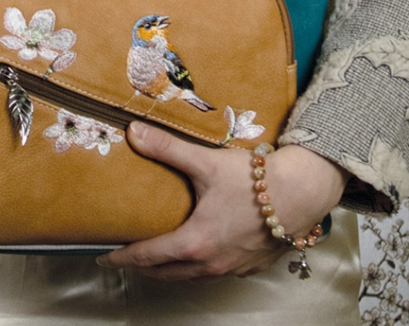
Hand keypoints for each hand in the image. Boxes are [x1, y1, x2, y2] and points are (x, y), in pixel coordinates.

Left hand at [96, 122, 349, 280]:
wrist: (303, 192)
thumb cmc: (256, 180)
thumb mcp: (206, 162)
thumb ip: (167, 148)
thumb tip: (133, 132)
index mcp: (195, 242)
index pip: (149, 256)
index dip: (124, 257)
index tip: (105, 258)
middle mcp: (212, 262)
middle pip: (168, 274)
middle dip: (144, 268)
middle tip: (127, 260)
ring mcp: (234, 267)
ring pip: (193, 277)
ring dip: (172, 271)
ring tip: (158, 260)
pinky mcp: (253, 265)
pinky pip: (218, 274)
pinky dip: (200, 269)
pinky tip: (201, 256)